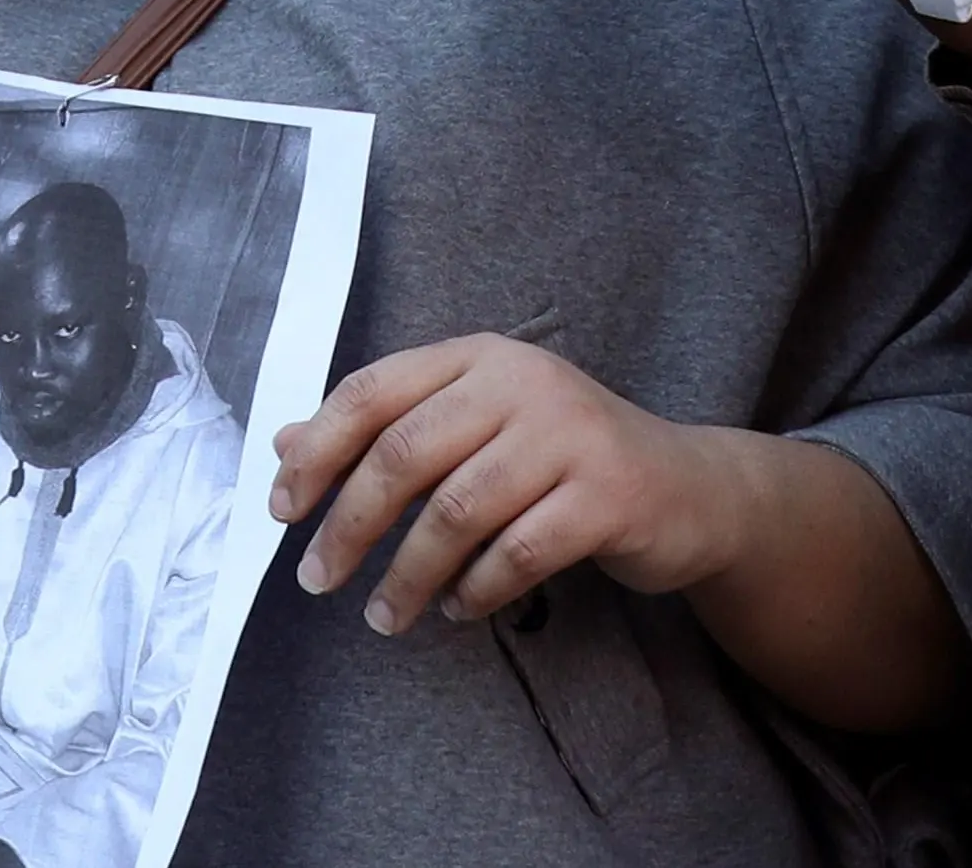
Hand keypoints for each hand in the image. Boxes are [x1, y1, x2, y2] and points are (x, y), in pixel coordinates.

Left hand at [269, 334, 753, 632]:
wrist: (690, 488)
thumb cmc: (563, 461)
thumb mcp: (476, 430)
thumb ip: (388, 432)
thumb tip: (284, 443)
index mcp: (479, 356)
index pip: (373, 390)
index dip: (317, 450)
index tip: (282, 510)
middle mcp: (523, 382)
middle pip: (406, 452)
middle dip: (349, 524)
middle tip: (317, 580)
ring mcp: (571, 434)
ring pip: (458, 510)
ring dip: (409, 573)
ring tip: (385, 615)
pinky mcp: (610, 493)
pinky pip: (520, 551)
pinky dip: (477, 588)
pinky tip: (459, 608)